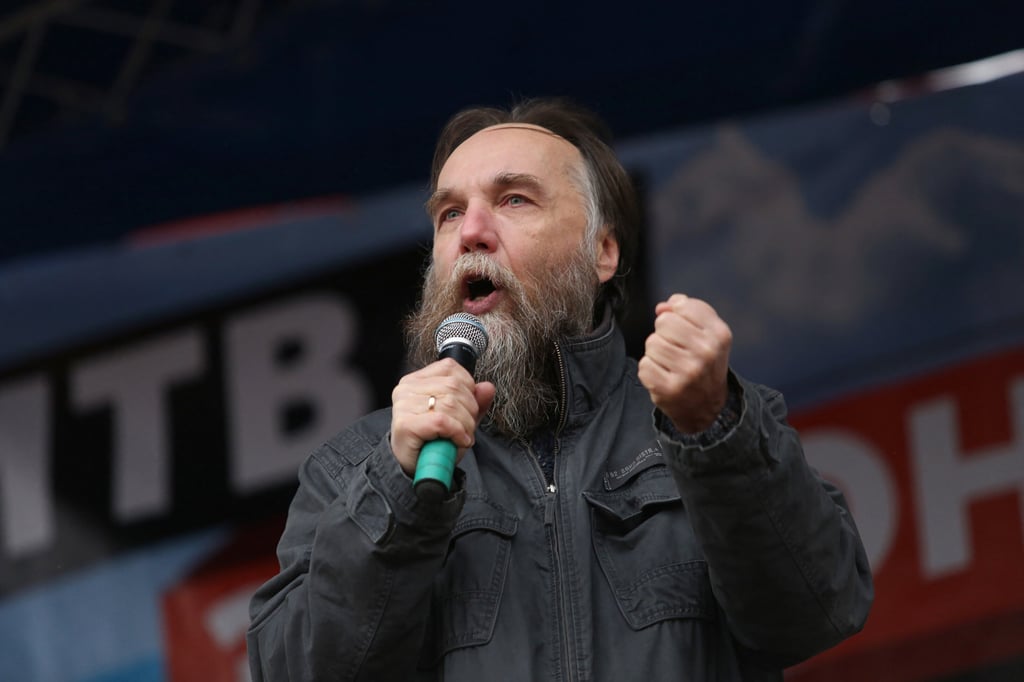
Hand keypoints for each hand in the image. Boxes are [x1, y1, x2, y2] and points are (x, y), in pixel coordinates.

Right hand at [390, 358, 495, 475]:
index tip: (467, 407)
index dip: (468, 387)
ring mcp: (404, 405)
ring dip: (465, 425)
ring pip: (451, 404)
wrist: (415, 468)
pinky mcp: (406, 424)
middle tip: (465, 428)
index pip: (450, 368)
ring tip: (460, 436)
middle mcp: (407, 388)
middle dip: (470, 410)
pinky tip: (458, 441)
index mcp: (417, 380)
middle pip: (454, 386)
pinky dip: (457, 432)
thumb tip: (487, 387)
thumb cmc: (433, 441)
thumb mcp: (459, 418)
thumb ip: (475, 401)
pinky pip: (442, 421)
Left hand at [638, 294, 731, 433]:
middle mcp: (706, 352)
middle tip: (676, 349)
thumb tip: (663, 307)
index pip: (682, 305)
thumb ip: (688, 311)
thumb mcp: (708, 334)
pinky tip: (664, 376)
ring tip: (670, 364)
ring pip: (652, 343)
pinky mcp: (669, 388)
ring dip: (656, 353)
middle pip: (663, 322)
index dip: (677, 315)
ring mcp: (688, 371)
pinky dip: (650, 370)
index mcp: (719, 334)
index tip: (684, 329)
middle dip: (665, 334)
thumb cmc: (704, 365)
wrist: (706, 407)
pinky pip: (644, 365)